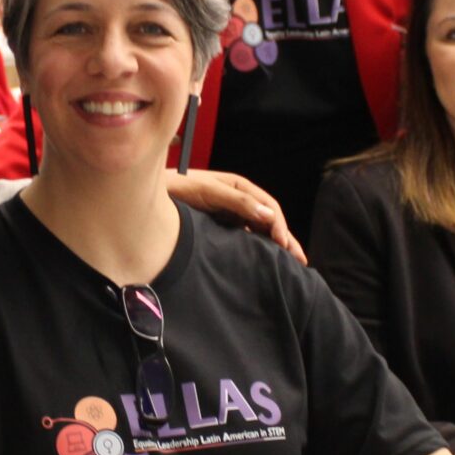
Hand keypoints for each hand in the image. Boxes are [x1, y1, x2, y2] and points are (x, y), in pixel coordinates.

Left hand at [165, 169, 303, 262]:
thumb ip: (237, 201)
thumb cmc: (178, 188)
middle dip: (285, 239)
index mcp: (240, 188)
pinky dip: (257, 249)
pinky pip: (245, 238)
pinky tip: (263, 262)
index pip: (268, 207)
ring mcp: (231, 214)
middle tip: (301, 261)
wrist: (153, 195)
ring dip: (274, 246)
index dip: (278, 225)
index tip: (283, 244)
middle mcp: (239, 201)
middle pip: (269, 221)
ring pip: (260, 231)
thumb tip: (268, 215)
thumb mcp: (208, 192)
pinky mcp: (222, 227)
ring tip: (289, 266)